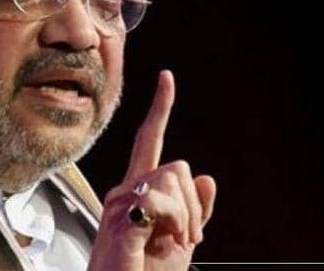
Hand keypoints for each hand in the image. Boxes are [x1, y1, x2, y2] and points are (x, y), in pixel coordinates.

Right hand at [88, 71, 216, 270]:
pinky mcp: (119, 220)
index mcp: (137, 194)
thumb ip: (193, 210)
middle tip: (188, 238)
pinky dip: (176, 223)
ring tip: (173, 243)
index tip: (166, 79)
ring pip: (171, 178)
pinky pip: (160, 199)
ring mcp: (118, 204)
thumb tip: (206, 178)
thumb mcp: (179, 242)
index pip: (149, 142)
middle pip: (176, 165)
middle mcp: (123, 192)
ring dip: (186, 217)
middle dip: (193, 204)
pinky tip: (163, 241)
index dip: (160, 109)